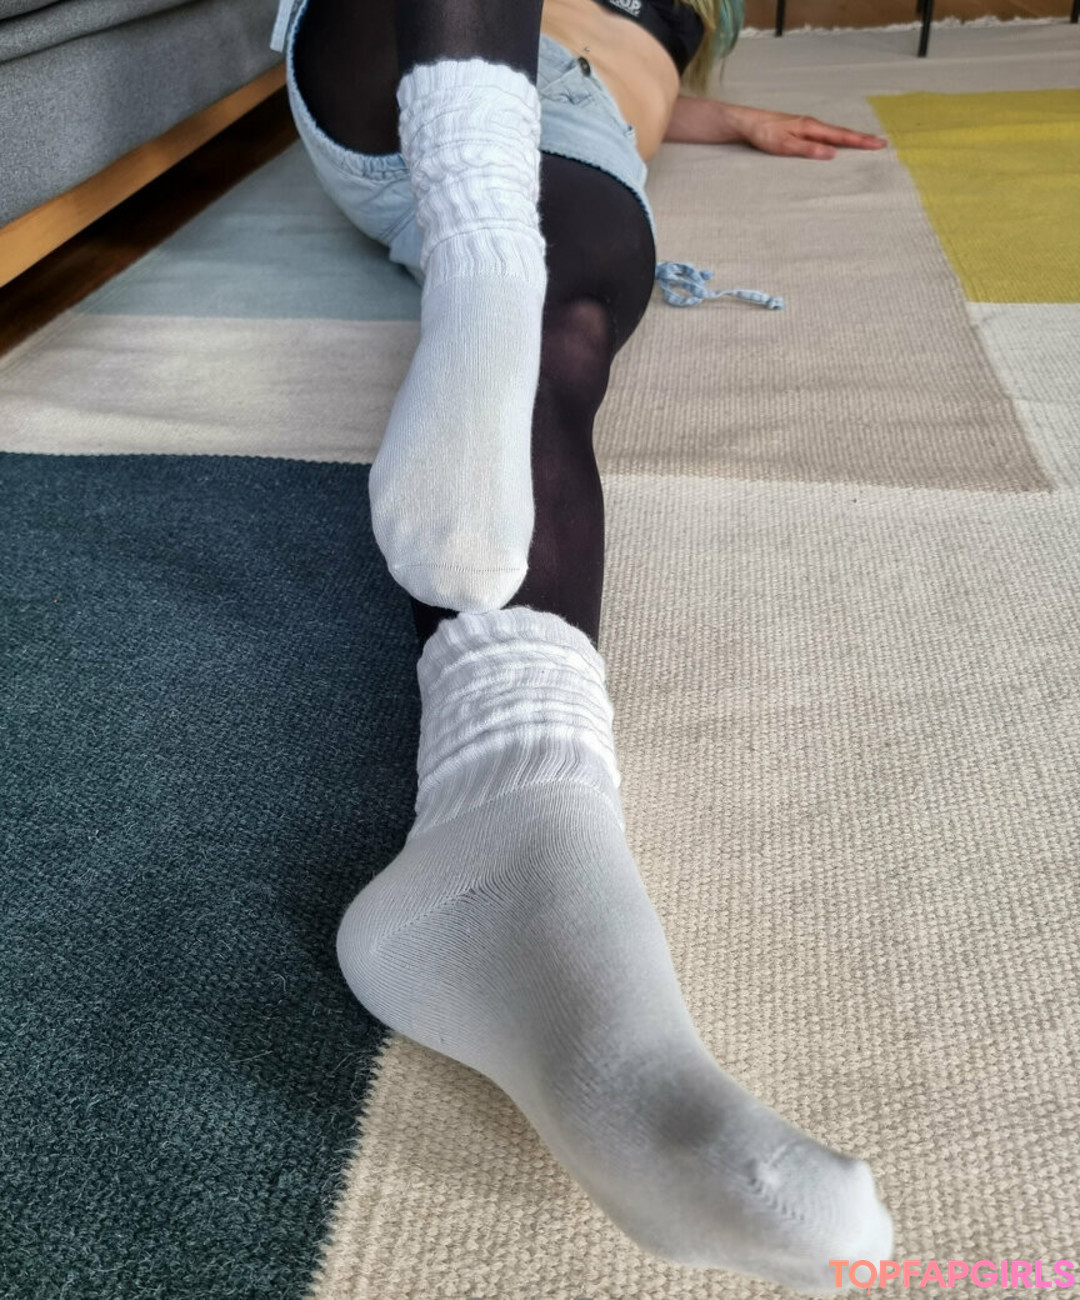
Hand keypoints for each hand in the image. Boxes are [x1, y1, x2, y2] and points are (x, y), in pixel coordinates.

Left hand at [734, 106, 886, 159]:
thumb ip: (808, 150)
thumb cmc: (764, 134)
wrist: (747, 122)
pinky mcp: (800, 129)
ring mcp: (807, 126)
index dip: (860, 141)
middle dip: (862, 139)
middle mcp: (812, 125)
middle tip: (881, 144)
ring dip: (851, 138)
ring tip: (866, 143)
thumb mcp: (785, 145)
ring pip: (834, 133)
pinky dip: (837, 139)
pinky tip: (839, 143)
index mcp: (811, 127)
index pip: (841, 136)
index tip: (878, 144)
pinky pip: (824, 135)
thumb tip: (832, 154)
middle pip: (842, 133)